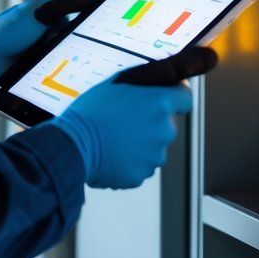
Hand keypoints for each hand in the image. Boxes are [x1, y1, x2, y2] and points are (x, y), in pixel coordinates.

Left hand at [0, 0, 97, 85]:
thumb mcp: (38, 13)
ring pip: (72, 61)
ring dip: (75, 65)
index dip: (96, 27)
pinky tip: (72, 82)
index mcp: (55, 19)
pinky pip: (58, 76)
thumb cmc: (7, 29)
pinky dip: (64, 78)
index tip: (112, 33)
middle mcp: (54, 36)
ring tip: (85, 72)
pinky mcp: (43, 73)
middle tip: (97, 57)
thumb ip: (65, 5)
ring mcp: (49, 55)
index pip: (83, 21)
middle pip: (80, 44)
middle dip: (86, 50)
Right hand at [51, 74, 192, 188]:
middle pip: (166, 124)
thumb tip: (153, 83)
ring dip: (141, 143)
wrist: (73, 146)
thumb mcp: (116, 84)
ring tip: (116, 138)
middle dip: (151, 122)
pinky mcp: (142, 174)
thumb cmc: (90, 112)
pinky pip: (141, 164)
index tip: (167, 97)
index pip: (185, 99)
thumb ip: (142, 83)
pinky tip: (112, 152)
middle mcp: (164, 130)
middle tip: (126, 119)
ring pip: (154, 147)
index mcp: (160, 104)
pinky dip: (130, 160)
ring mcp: (154, 155)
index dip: (176, 97)